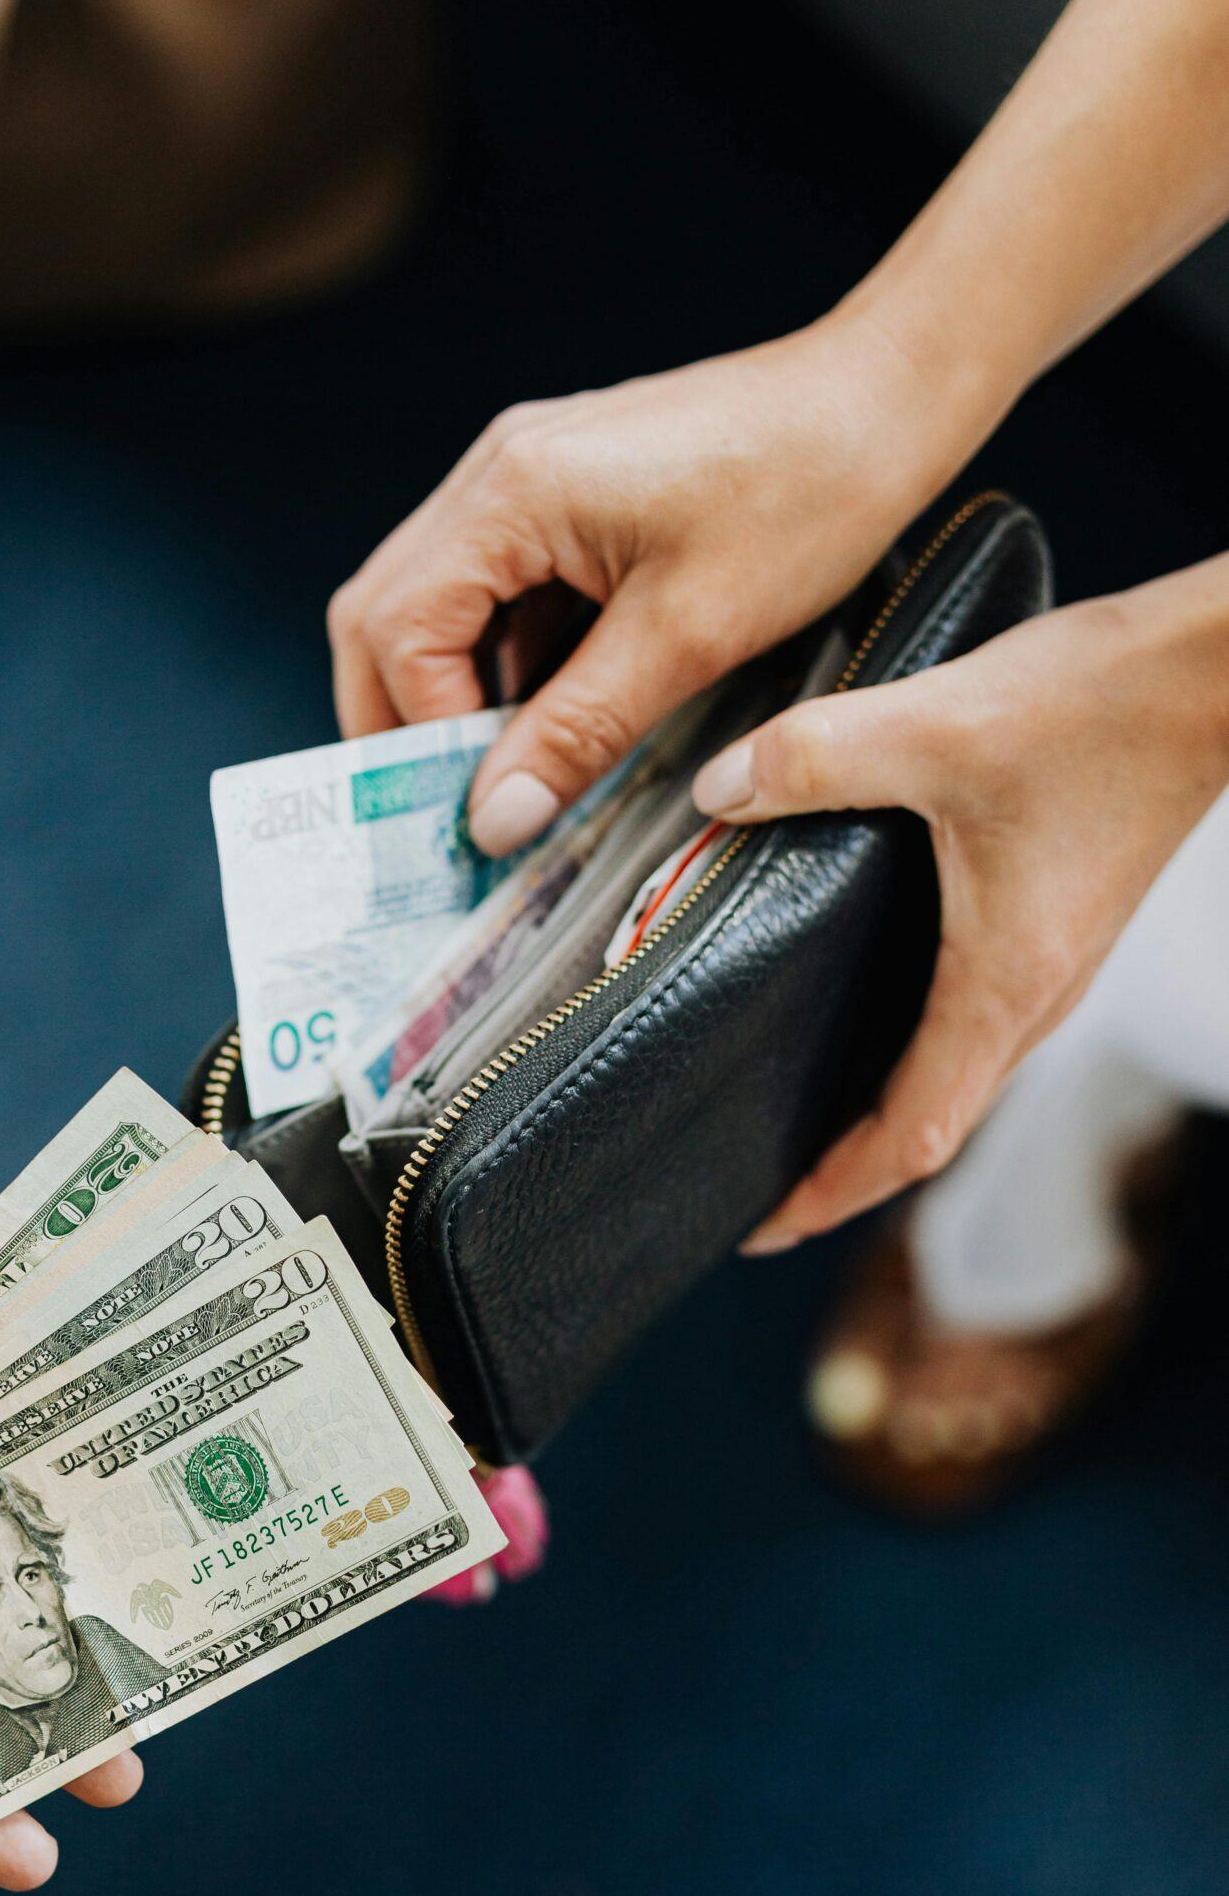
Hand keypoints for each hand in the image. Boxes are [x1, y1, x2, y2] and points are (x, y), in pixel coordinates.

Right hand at [328, 311, 962, 855]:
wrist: (886, 400)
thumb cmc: (805, 494)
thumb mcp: (687, 638)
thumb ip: (575, 731)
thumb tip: (493, 819)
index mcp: (513, 491)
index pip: (399, 630)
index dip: (423, 732)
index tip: (474, 809)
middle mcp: (497, 470)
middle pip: (382, 612)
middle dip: (403, 720)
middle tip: (448, 808)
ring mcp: (526, 474)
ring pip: (430, 602)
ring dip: (453, 693)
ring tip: (508, 772)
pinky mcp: (564, 492)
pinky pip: (494, 586)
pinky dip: (504, 660)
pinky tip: (552, 713)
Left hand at [690, 556, 1228, 1246]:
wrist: (1214, 670)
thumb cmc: (1102, 709)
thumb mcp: (936, 725)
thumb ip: (813, 758)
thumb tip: (717, 792)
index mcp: (1002, 987)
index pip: (909, 1137)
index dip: (830, 1192)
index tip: (761, 1225)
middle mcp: (1034, 1000)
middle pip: (928, 1130)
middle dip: (840, 1175)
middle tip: (754, 1191)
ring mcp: (1050, 969)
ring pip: (954, 1080)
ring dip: (879, 1117)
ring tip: (792, 1122)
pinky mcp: (1054, 928)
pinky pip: (971, 1025)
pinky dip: (910, 1053)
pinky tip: (859, 1017)